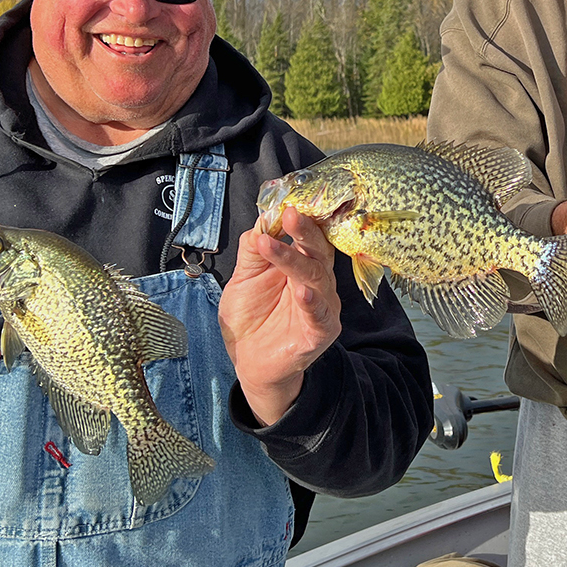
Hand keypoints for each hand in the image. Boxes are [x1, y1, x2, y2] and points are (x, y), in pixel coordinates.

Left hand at [220, 208, 342, 425]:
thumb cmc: (251, 318)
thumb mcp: (244, 279)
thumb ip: (254, 251)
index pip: (308, 236)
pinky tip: (301, 291)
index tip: (285, 204)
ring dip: (294, 260)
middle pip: (317, 252)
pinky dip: (311, 302)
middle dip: (304, 231)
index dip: (300, 219)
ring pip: (315, 278)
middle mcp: (318, 282)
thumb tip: (262, 220)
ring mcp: (322, 307)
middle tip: (289, 214)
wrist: (249, 362)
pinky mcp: (320, 333)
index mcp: (302, 265)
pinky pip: (319, 315)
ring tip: (271, 246)